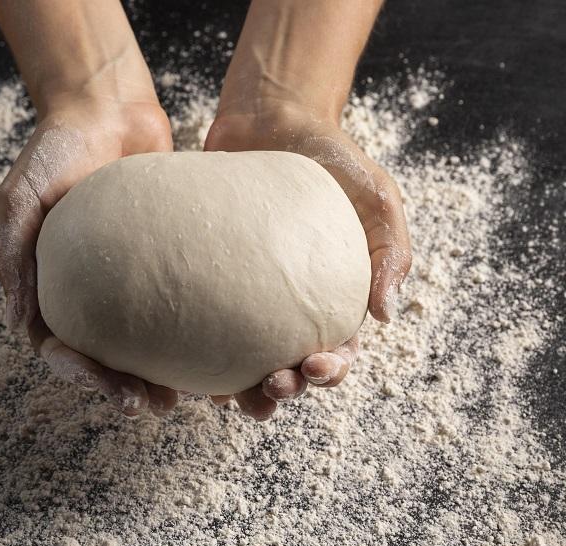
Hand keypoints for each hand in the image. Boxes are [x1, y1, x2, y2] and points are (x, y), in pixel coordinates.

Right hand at [0, 97, 181, 416]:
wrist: (106, 105)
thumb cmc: (54, 147)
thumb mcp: (20, 196)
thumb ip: (13, 255)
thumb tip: (17, 325)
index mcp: (47, 285)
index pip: (59, 348)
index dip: (85, 376)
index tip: (114, 392)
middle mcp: (86, 290)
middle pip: (102, 355)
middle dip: (126, 386)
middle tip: (157, 406)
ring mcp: (125, 278)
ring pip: (141, 340)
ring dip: (160, 372)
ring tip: (190, 395)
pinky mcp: (162, 260)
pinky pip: (175, 303)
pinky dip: (191, 330)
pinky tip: (217, 350)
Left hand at [203, 101, 410, 419]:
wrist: (272, 119)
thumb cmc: (332, 160)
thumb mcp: (377, 196)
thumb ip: (390, 251)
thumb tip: (385, 315)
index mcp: (331, 300)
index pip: (337, 351)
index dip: (330, 371)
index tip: (315, 368)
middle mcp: (286, 308)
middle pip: (287, 366)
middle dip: (282, 388)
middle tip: (270, 389)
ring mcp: (243, 297)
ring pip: (240, 357)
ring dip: (238, 386)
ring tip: (226, 399)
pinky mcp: (206, 280)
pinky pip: (198, 321)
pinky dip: (193, 349)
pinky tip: (183, 366)